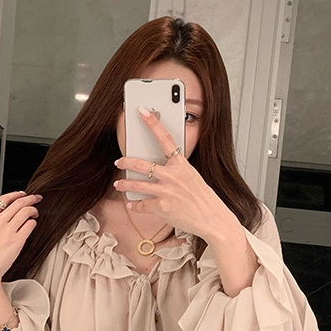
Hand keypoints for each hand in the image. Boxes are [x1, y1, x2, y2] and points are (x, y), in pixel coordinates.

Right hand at [0, 192, 41, 293]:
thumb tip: (10, 214)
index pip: (4, 198)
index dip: (16, 194)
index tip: (23, 194)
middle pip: (19, 202)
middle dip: (30, 198)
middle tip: (36, 199)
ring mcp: (8, 230)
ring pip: (26, 210)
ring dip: (34, 210)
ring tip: (35, 213)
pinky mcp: (18, 239)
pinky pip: (30, 224)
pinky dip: (33, 223)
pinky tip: (32, 225)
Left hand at [112, 108, 235, 245]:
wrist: (212, 219)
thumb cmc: (203, 198)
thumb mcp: (192, 177)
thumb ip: (176, 170)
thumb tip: (159, 168)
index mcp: (181, 164)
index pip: (165, 138)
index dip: (152, 123)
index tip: (142, 111)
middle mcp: (172, 175)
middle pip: (142, 164)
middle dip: (126, 161)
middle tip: (118, 161)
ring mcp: (166, 191)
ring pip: (136, 184)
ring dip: (124, 184)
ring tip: (118, 184)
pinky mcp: (161, 207)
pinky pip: (141, 204)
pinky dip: (135, 205)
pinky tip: (132, 204)